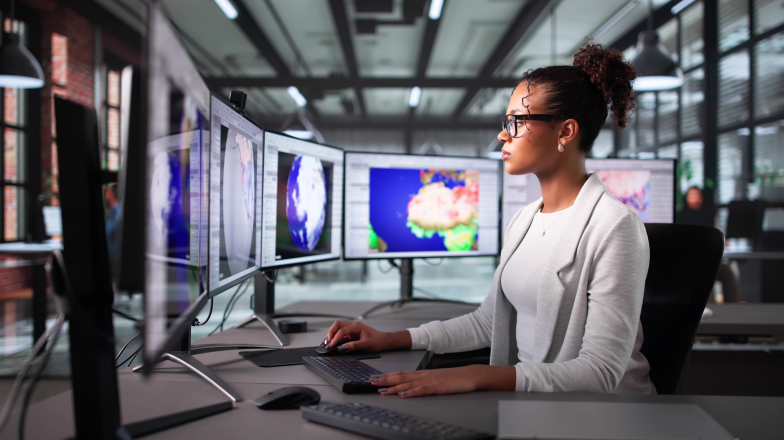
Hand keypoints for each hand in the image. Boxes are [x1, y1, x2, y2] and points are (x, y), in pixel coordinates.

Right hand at [324, 321, 410, 352]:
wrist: (385, 341)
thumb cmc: (378, 341)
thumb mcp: (366, 344)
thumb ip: (354, 346)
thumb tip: (342, 348)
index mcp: (357, 326)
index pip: (342, 330)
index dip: (335, 338)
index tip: (331, 345)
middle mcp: (353, 326)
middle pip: (337, 325)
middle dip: (330, 333)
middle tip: (326, 342)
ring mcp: (352, 330)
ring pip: (338, 328)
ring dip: (331, 334)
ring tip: (326, 343)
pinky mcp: (352, 334)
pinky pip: (341, 334)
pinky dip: (335, 338)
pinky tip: (332, 343)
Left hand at [370, 365, 515, 397]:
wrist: (471, 375)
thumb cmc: (456, 378)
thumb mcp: (437, 379)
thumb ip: (425, 382)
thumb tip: (412, 386)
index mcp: (423, 373)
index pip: (402, 373)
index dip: (388, 375)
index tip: (376, 377)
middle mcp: (424, 375)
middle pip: (401, 377)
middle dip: (385, 379)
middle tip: (371, 382)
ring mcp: (431, 380)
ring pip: (408, 383)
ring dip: (394, 386)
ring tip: (382, 390)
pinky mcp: (438, 387)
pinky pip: (422, 390)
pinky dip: (412, 392)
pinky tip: (404, 394)